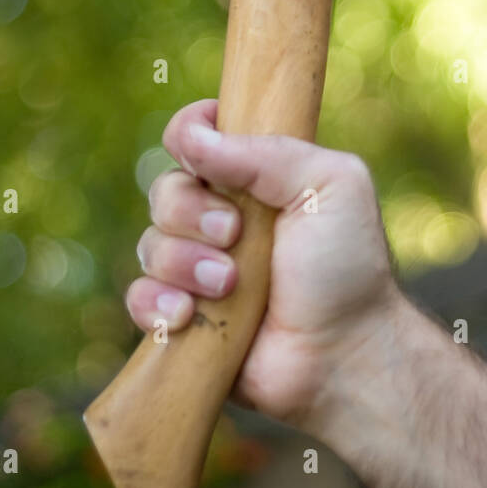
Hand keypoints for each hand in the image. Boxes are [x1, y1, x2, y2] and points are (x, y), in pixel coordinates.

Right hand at [126, 99, 400, 428]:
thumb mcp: (330, 185)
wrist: (344, 354)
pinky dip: (156, 303)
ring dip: (185, 262)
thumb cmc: (347, 267)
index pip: (197, 134)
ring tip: (229, 285)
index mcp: (255, 176)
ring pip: (151, 243)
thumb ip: (267, 151)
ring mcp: (200, 269)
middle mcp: (222, 218)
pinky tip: (188, 316)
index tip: (198, 151)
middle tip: (234, 234)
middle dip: (191, 211)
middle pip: (165, 188)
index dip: (188, 132)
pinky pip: (139, 298)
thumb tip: (193, 137)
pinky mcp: (184, 318)